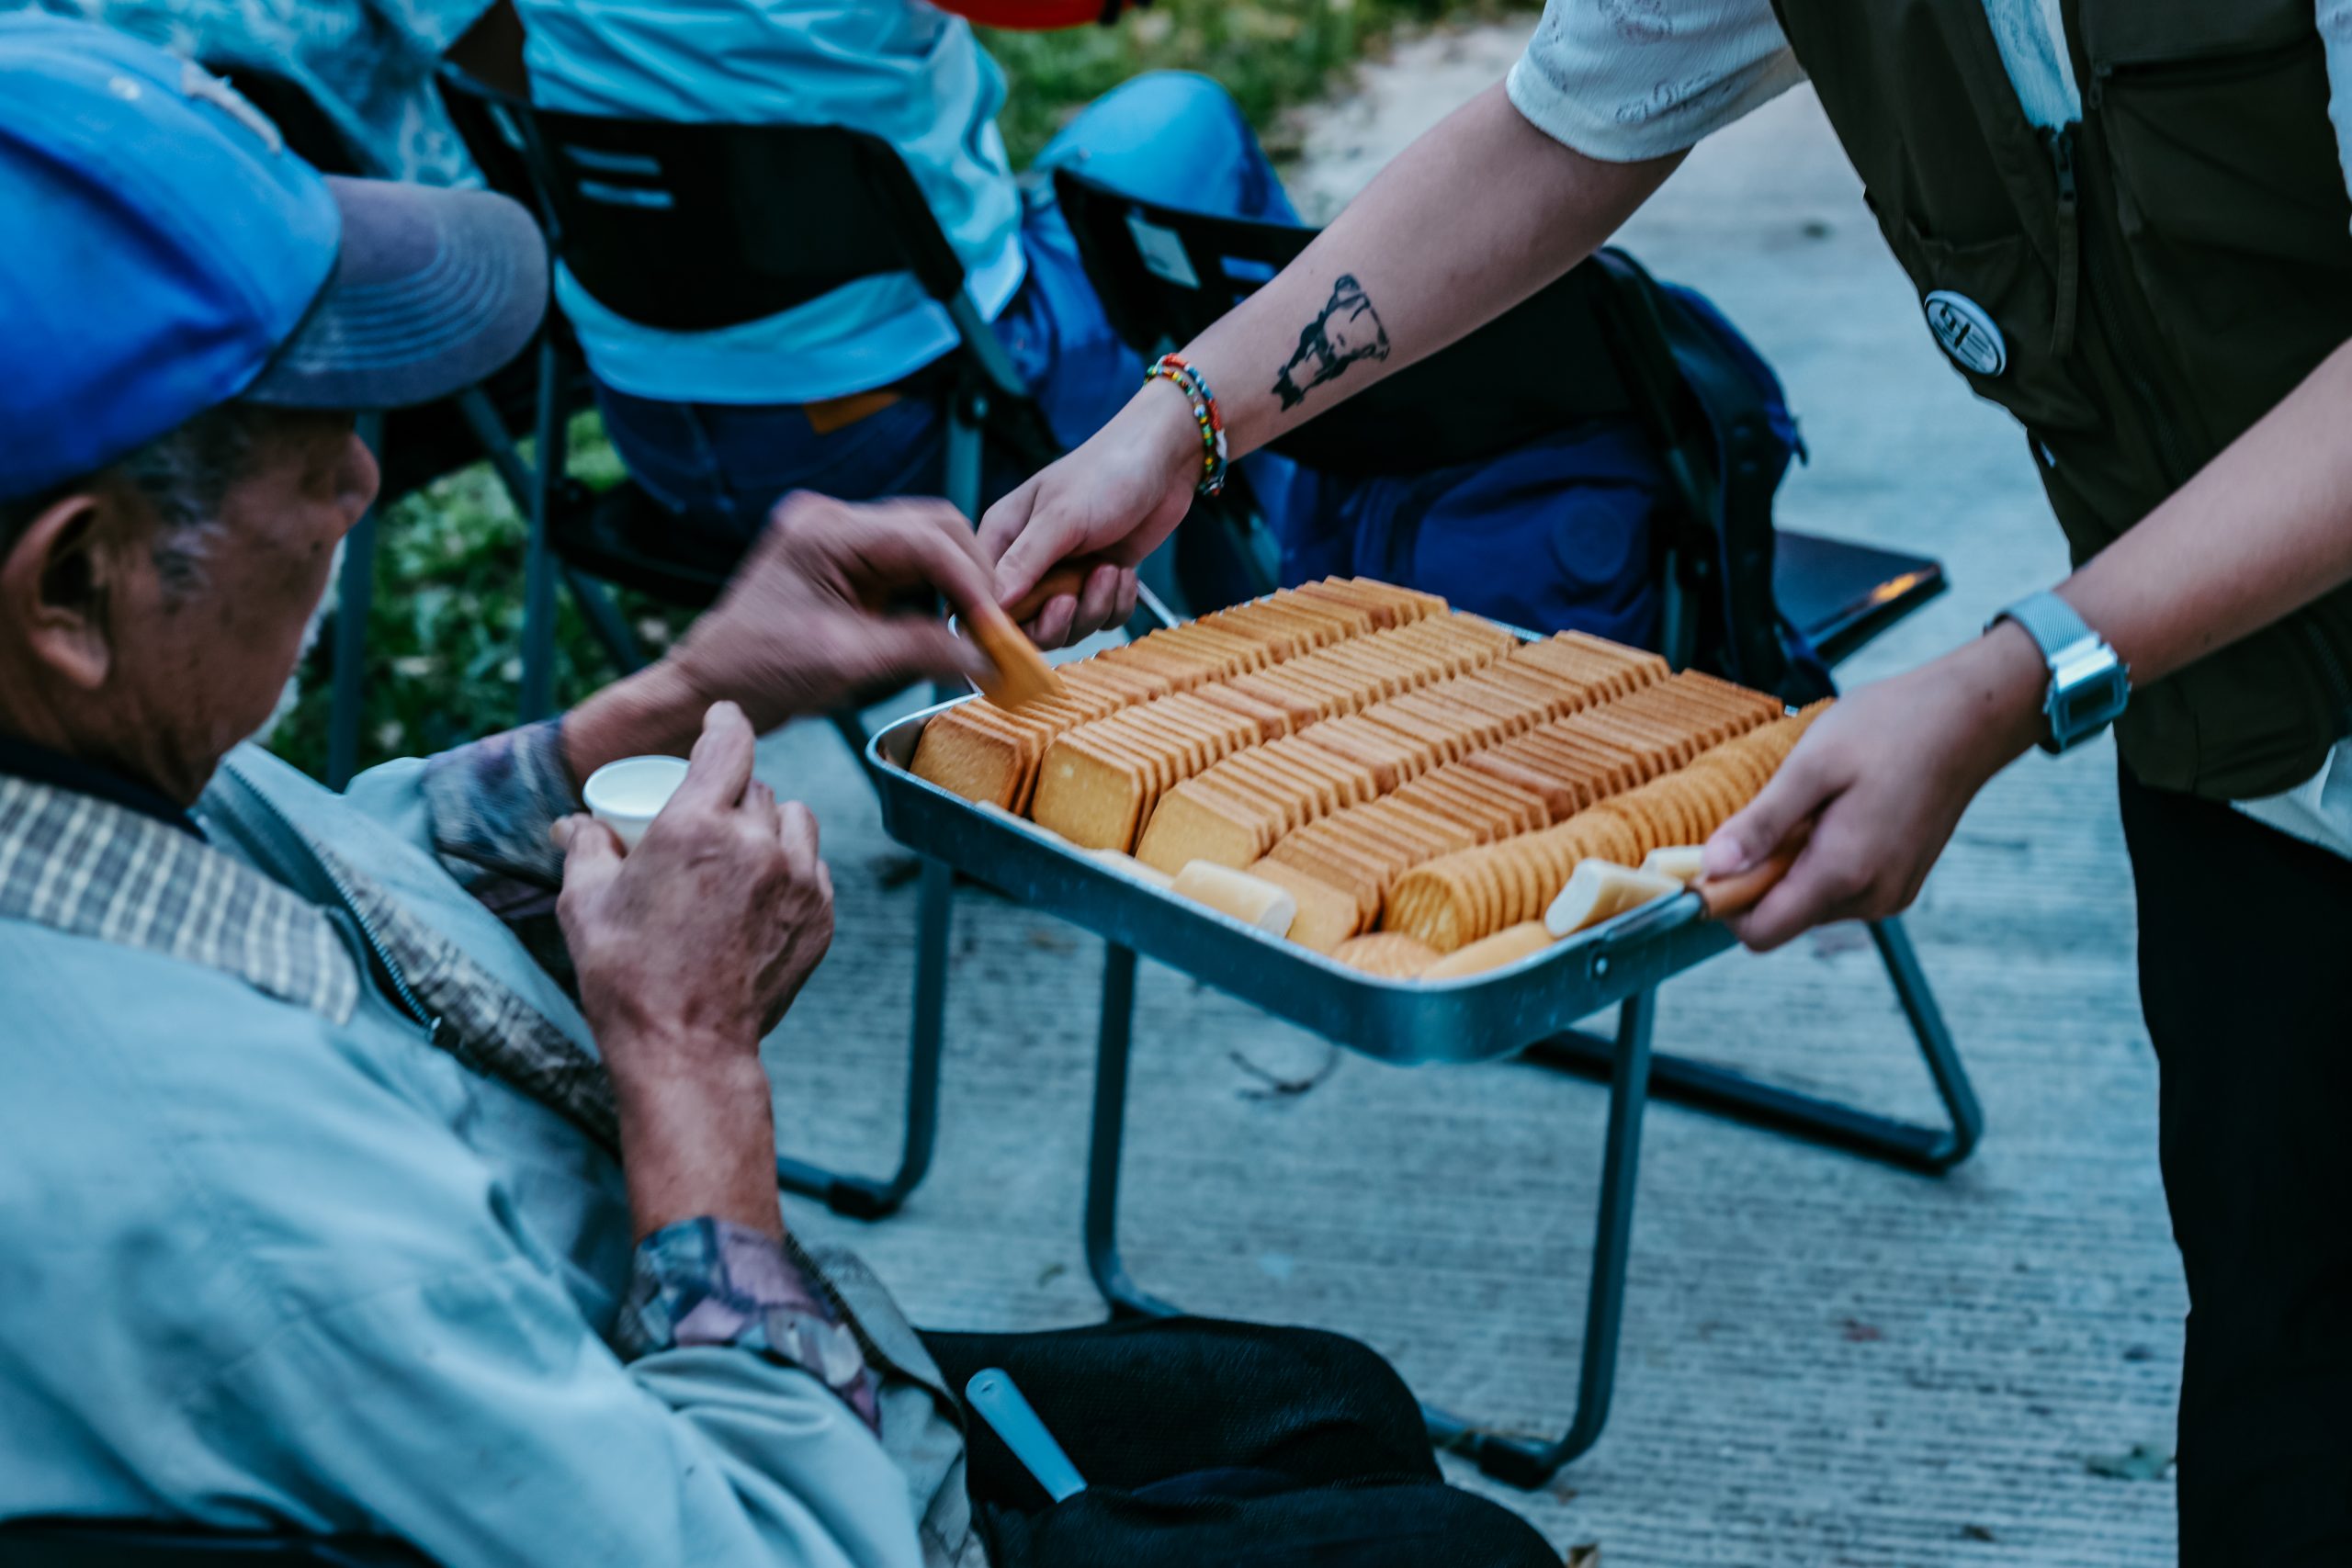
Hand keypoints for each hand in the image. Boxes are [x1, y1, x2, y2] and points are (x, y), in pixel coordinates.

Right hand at [554, 703, 832, 1236]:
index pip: (729, 743)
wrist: (688, 1048)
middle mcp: (756, 844)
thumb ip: (585, 848)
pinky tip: (760, 891)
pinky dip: (790, 866)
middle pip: (756, 786)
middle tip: (703, 819)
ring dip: (769, 823)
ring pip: (794, 820)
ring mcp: (797, 881)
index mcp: (696, 826)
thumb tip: (575, 822)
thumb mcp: (585, 904)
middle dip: (730, 791)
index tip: (721, 716)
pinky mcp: (820, 917)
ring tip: (738, 852)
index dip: (725, 722)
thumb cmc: (627, 977)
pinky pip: (812, 866)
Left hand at [669, 491, 1000, 727]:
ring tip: (977, 628)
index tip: (997, 627)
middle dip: (972, 575)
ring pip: (925, 542)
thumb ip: (922, 651)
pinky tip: (948, 623)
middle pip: (933, 527)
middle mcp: (832, 519)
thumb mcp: (848, 662)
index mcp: (826, 532)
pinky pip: (904, 563)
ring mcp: (835, 536)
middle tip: (995, 627)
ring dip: (956, 582)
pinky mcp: (840, 559)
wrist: (708, 686)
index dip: (971, 583)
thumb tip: (988, 657)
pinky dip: (933, 590)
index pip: (925, 540)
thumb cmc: (759, 673)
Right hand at [977, 387, 1198, 645]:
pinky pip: (1101, 619)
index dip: (999, 620)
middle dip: (1054, 622)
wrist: (1165, 460)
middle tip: (1072, 600)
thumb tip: (992, 604)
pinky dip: (1116, 604)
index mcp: (1004, 537)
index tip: (1027, 622)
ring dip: (1093, 608)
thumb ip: (1025, 561)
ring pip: (1068, 627)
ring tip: (1109, 571)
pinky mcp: (1098, 582)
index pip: (982, 596)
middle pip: (1025, 624)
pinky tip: (1124, 574)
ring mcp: (1066, 574)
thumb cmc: (1106, 472)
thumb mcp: (1061, 516)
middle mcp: (1029, 561)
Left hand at [1702, 626, 2048, 950]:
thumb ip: (1762, 825)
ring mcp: (1890, 894)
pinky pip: (1840, 890)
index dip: (1724, 901)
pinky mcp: (1901, 883)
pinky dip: (1823, 860)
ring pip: (1809, 903)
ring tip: (1815, 806)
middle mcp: (1870, 898)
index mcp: (1843, 873)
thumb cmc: (1890, 729)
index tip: (1713, 856)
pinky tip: (1839, 813)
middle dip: (1760, 876)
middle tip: (1775, 813)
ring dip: (1793, 865)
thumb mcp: (1811, 766)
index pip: (1760, 933)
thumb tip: (1712, 870)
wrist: (1969, 718)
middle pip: (1782, 918)